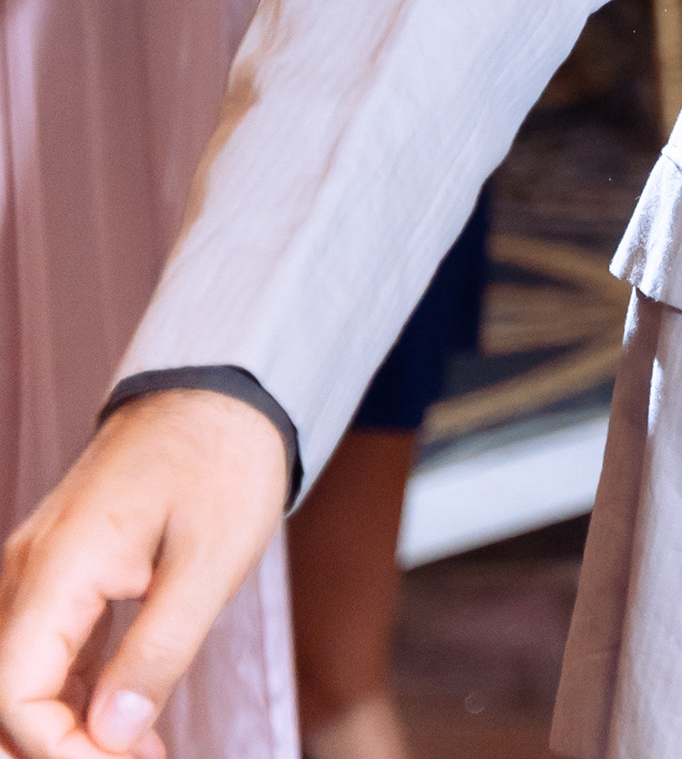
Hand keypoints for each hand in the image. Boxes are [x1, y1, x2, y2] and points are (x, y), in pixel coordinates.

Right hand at [0, 391, 288, 758]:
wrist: (225, 392)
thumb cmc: (226, 464)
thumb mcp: (210, 563)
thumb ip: (158, 651)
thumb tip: (112, 736)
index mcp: (58, 567)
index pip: (15, 691)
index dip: (59, 747)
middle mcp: (27, 571)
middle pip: (6, 689)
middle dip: (56, 743)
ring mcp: (38, 570)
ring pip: (20, 675)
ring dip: (65, 725)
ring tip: (141, 753)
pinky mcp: (61, 573)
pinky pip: (46, 649)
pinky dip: (76, 694)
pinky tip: (130, 722)